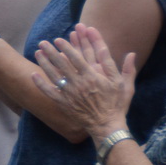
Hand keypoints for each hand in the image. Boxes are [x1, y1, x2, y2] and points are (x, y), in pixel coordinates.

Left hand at [33, 23, 134, 140]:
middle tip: (43, 42)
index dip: (67, 47)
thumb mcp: (125, 86)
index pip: (78, 58)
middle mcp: (79, 83)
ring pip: (54, 75)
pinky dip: (40, 83)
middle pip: (62, 64)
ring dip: (44, 63)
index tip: (59, 39)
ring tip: (38, 53)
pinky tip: (33, 74)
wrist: (106, 126)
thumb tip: (132, 53)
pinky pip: (49, 92)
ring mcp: (70, 93)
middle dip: (52, 51)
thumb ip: (127, 69)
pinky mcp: (63, 103)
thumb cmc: (117, 105)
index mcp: (93, 77)